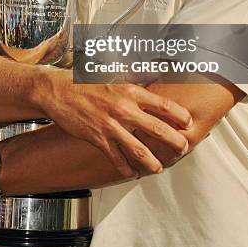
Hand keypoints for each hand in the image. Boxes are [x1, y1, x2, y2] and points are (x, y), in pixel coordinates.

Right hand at [42, 69, 192, 176]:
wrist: (59, 91)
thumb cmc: (86, 82)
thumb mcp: (113, 76)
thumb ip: (133, 79)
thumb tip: (153, 74)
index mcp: (130, 91)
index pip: (162, 105)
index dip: (179, 115)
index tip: (188, 122)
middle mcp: (123, 109)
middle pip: (157, 129)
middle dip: (174, 141)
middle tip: (183, 147)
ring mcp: (111, 126)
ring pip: (139, 150)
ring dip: (153, 162)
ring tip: (160, 167)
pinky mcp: (98, 139)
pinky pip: (117, 158)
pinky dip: (126, 168)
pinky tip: (132, 173)